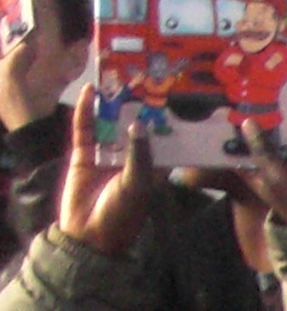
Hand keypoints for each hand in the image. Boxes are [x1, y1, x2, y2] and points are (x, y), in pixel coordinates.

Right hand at [56, 91, 159, 259]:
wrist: (89, 233)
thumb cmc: (122, 213)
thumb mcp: (137, 184)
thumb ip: (140, 155)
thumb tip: (140, 125)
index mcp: (153, 166)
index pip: (163, 139)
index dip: (168, 121)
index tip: (177, 98)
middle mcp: (131, 156)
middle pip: (135, 125)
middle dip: (139, 105)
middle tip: (144, 77)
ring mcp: (107, 153)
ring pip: (110, 122)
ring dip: (112, 103)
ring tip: (116, 77)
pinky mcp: (85, 153)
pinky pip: (85, 128)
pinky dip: (87, 110)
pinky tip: (89, 92)